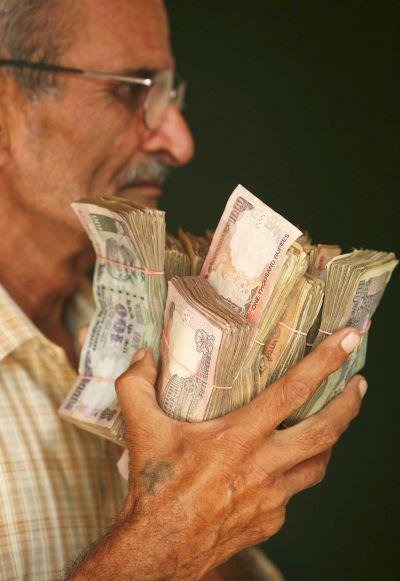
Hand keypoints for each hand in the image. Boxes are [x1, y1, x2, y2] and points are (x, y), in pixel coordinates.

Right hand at [112, 327, 364, 578]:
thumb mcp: (141, 430)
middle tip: (359, 382)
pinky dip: (296, 472)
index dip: (325, 362)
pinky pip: (294, 492)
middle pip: (324, 430)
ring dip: (332, 438)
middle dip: (349, 403)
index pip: (293, 391)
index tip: (348, 340)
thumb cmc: (155, 489)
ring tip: (335, 419)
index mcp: (238, 438)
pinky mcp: (272, 519)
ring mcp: (273, 496)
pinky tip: (286, 465)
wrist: (160, 551)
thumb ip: (136, 387)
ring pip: (319, 463)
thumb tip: (142, 356)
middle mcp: (264, 465)